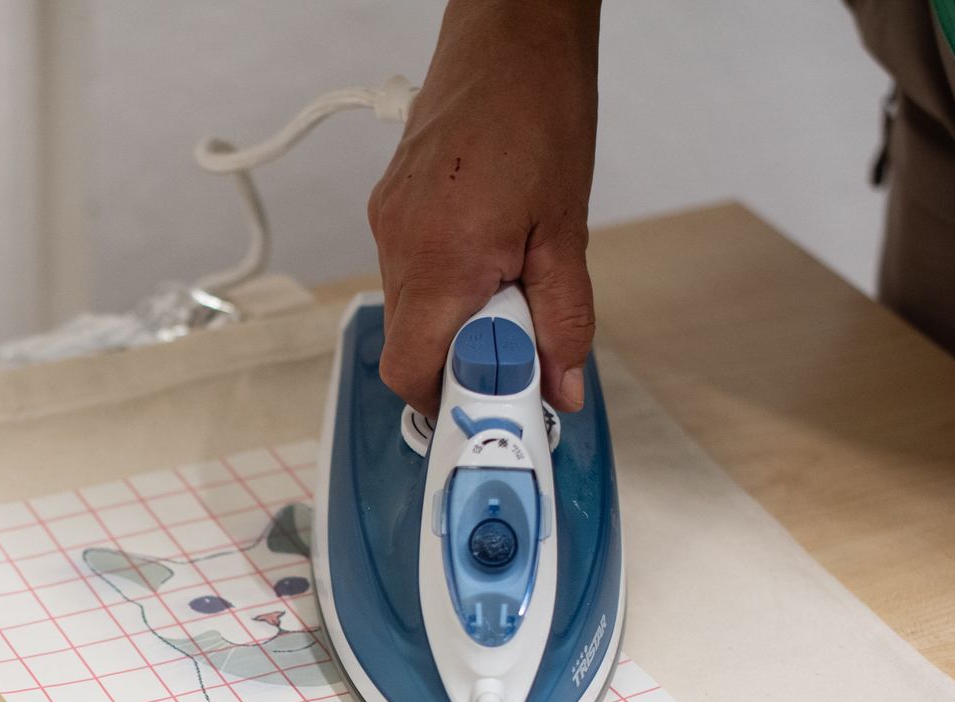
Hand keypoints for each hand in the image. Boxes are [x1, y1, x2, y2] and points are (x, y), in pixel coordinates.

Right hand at [368, 0, 601, 417]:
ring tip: (511, 288)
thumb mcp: (566, 229)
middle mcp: (399, 246)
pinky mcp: (390, 206)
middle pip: (411, 348)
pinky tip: (490, 257)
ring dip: (458, 322)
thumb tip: (561, 386)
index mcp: (440, 260)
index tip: (498, 410)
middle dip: (464, 364)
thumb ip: (562, 318)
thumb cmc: (537, 108)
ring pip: (412, 311)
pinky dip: (447, 285)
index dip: (449, 404)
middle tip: (520, 352)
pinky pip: (410, 272)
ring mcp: (387, 224)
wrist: (508, 31)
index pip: (412, 372)